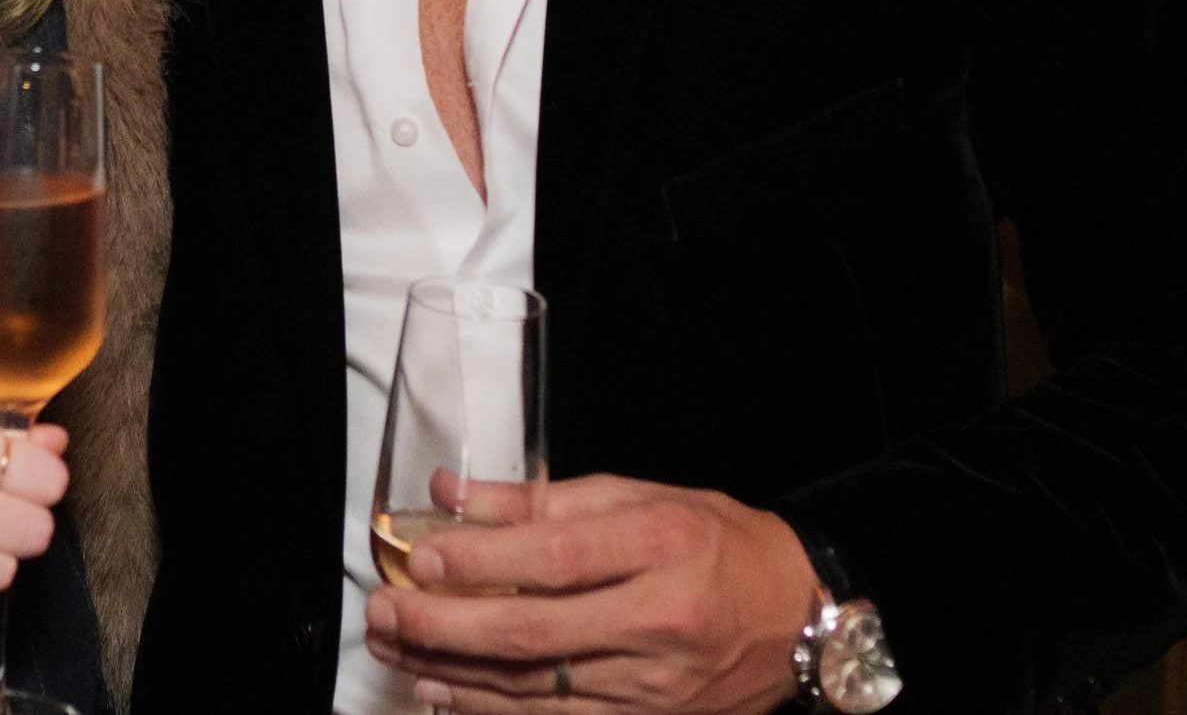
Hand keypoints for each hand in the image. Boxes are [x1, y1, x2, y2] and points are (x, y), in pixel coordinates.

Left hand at [365, 474, 818, 713]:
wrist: (802, 619)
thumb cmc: (718, 543)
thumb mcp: (642, 497)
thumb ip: (543, 500)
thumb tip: (453, 494)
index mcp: (661, 547)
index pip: (555, 560)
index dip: (481, 563)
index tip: (422, 558)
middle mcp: (659, 622)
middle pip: (534, 633)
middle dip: (445, 627)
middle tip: (385, 612)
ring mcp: (656, 687)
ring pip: (536, 688)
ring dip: (454, 672)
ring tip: (395, 649)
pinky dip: (495, 711)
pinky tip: (445, 694)